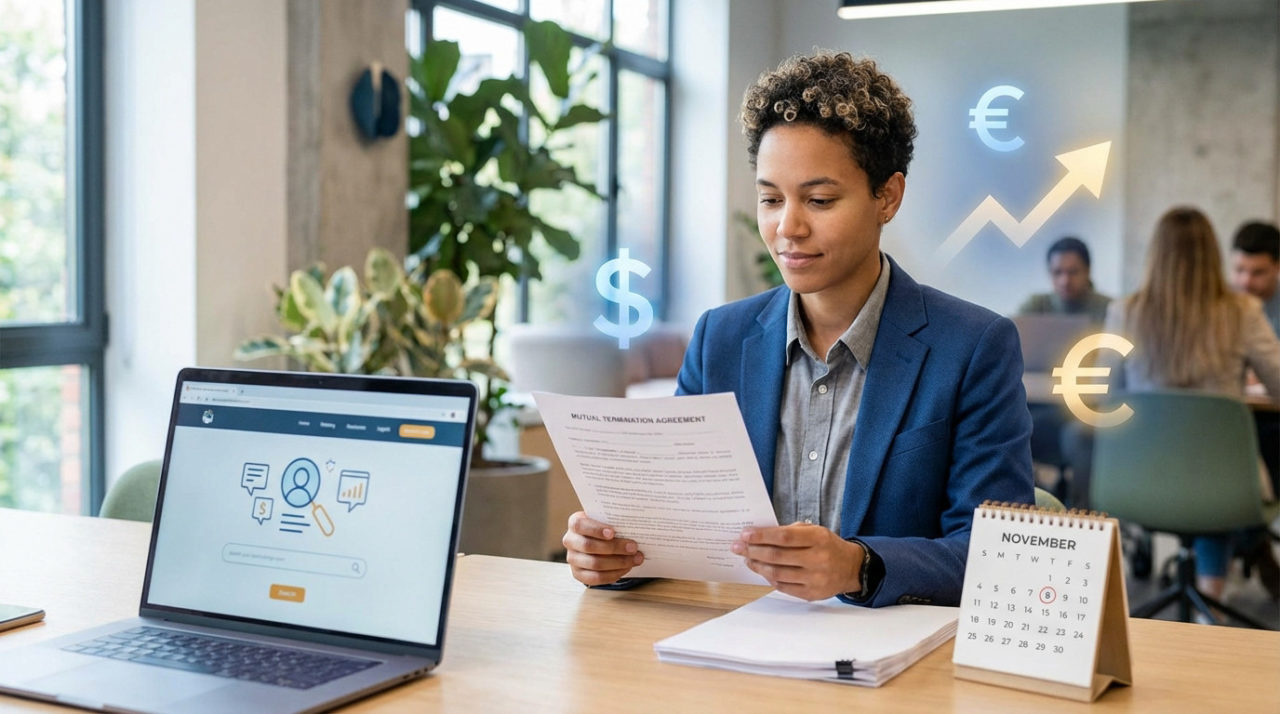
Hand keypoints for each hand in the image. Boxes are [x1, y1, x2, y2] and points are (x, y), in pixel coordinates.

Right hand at [562, 511, 643, 586]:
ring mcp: (572, 558)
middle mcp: (570, 540)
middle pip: (589, 546)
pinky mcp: (578, 573)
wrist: (596, 541)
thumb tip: (635, 526)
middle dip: (614, 547)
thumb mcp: (606, 520)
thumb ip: (615, 521)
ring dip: (618, 562)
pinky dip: (613, 574)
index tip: (613, 532)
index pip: (579, 525)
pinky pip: (596, 578)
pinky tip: (626, 568)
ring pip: (594, 563)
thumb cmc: (604, 528)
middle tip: (633, 547)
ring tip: (635, 559)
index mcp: (575, 523)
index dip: (596, 529)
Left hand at [731, 524, 863, 600]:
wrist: (851, 568)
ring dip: (757, 566)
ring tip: (747, 559)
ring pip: (777, 573)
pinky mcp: (812, 594)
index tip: (745, 534)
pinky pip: (783, 587)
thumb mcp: (814, 531)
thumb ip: (790, 531)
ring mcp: (815, 579)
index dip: (761, 536)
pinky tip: (762, 570)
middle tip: (737, 547)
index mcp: (819, 539)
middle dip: (753, 551)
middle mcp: (818, 559)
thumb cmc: (827, 546)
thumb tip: (759, 535)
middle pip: (777, 556)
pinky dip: (769, 578)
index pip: (784, 537)